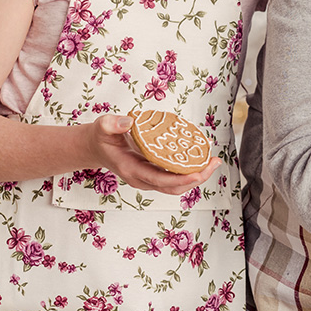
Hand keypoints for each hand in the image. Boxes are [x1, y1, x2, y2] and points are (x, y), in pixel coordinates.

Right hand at [86, 115, 220, 195]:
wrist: (96, 147)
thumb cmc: (101, 138)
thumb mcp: (103, 127)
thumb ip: (113, 124)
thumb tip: (129, 123)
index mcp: (131, 169)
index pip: (160, 180)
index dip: (181, 178)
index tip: (198, 173)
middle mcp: (142, 178)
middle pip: (174, 187)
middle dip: (197, 178)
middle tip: (214, 163)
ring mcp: (148, 178)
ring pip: (176, 185)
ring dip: (196, 176)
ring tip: (213, 161)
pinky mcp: (154, 173)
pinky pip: (174, 177)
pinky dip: (189, 170)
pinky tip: (200, 157)